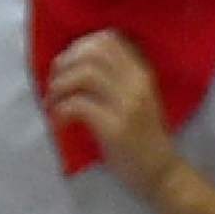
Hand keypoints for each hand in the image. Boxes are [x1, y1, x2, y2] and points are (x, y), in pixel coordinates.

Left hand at [44, 31, 182, 194]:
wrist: (162, 174)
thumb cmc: (145, 138)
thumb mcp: (139, 99)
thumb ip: (119, 79)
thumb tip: (79, 63)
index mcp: (141, 74)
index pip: (109, 39)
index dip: (80, 45)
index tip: (67, 63)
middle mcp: (136, 84)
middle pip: (93, 52)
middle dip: (65, 62)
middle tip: (53, 82)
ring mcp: (127, 105)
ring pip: (84, 74)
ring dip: (60, 85)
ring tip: (52, 101)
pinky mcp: (114, 129)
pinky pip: (78, 105)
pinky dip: (61, 110)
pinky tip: (58, 122)